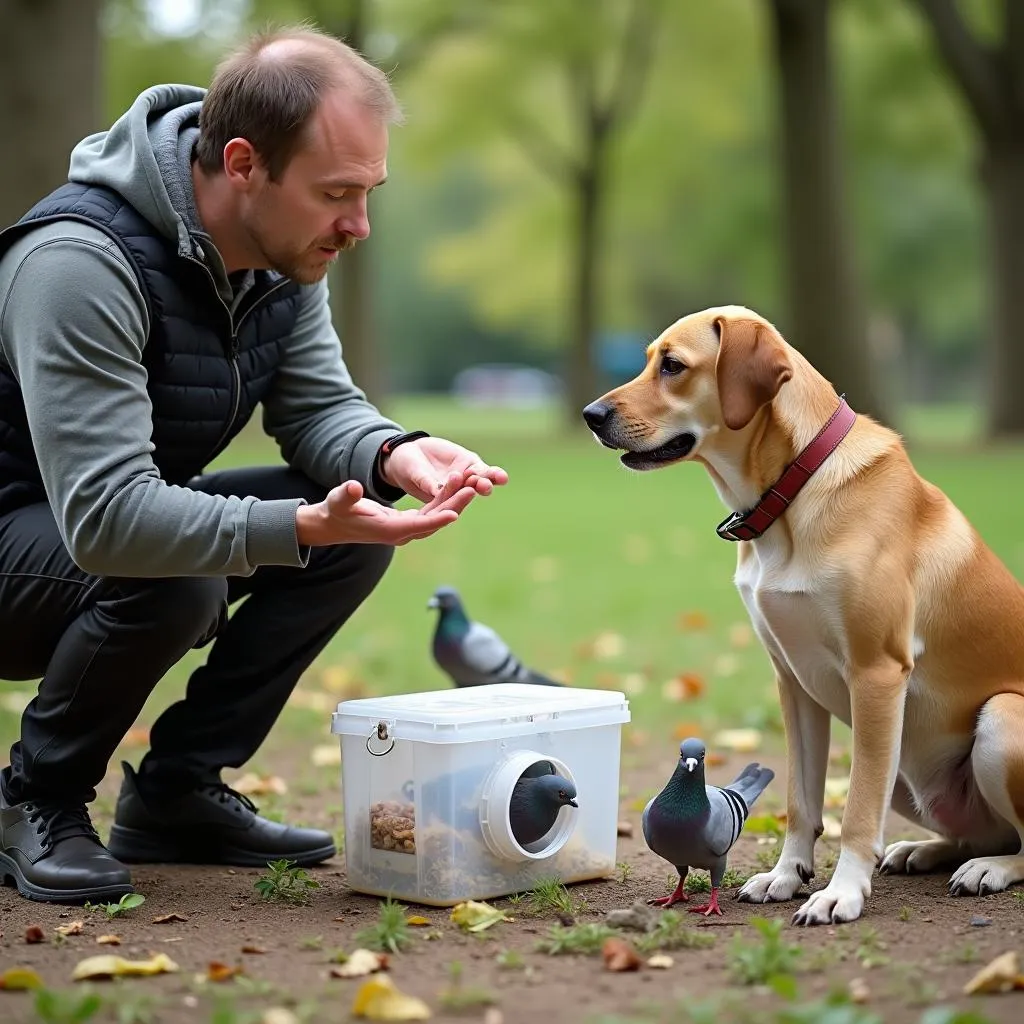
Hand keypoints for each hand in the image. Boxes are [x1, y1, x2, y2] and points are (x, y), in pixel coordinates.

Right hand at [295, 479, 475, 547]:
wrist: (334, 523)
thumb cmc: (336, 510)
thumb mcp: (338, 500)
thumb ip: (346, 495)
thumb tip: (352, 487)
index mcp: (388, 530)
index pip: (417, 526)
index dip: (436, 519)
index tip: (456, 513)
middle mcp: (401, 533)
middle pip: (434, 521)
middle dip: (454, 505)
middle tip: (474, 489)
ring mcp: (405, 529)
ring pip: (436, 516)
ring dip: (453, 501)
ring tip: (470, 483)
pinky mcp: (408, 522)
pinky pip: (431, 512)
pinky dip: (444, 500)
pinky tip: (457, 486)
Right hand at [380, 436, 508, 504]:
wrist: (413, 453)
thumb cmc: (406, 467)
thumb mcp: (414, 472)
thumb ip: (425, 481)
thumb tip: (435, 490)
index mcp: (440, 500)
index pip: (449, 506)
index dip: (456, 504)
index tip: (465, 499)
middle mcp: (454, 493)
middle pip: (467, 495)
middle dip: (475, 491)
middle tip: (483, 487)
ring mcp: (464, 480)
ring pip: (478, 484)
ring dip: (487, 482)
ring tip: (498, 479)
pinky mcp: (469, 465)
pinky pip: (481, 470)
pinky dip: (491, 473)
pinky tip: (500, 476)